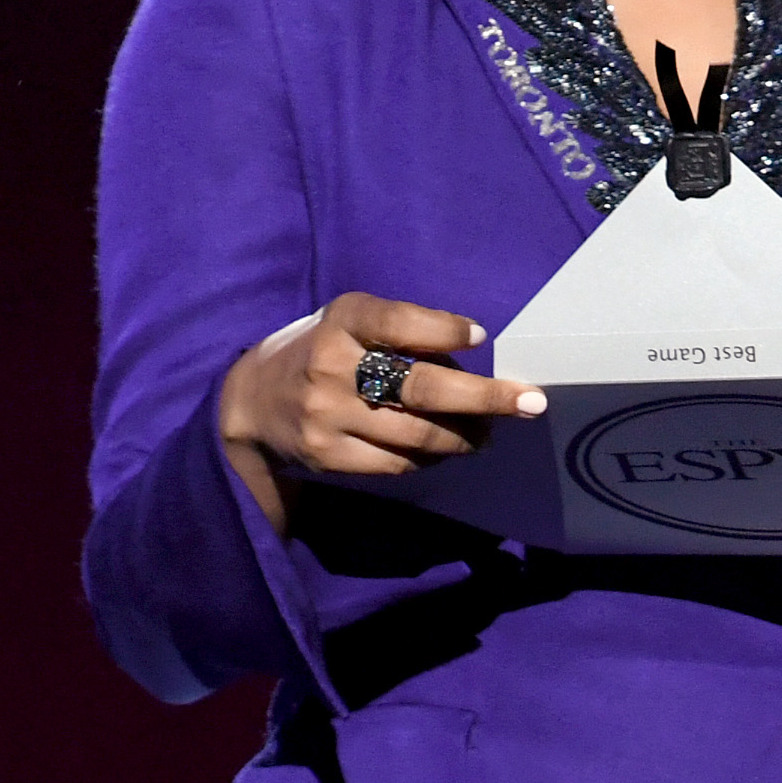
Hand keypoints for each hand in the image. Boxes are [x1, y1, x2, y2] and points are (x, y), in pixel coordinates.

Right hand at [217, 293, 544, 533]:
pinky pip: (395, 463)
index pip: (399, 321)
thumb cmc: (325, 351)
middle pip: (421, 387)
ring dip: (464, 436)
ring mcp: (327, 415)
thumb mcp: (352, 322)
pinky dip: (428, 457)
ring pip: (415, 434)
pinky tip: (445, 449)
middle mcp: (332, 366)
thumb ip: (403, 330)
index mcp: (343, 320)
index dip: (443, 330)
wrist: (250, 404)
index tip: (480, 337)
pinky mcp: (327, 455)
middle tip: (531, 403)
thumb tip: (474, 355)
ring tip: (488, 433)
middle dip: (484, 398)